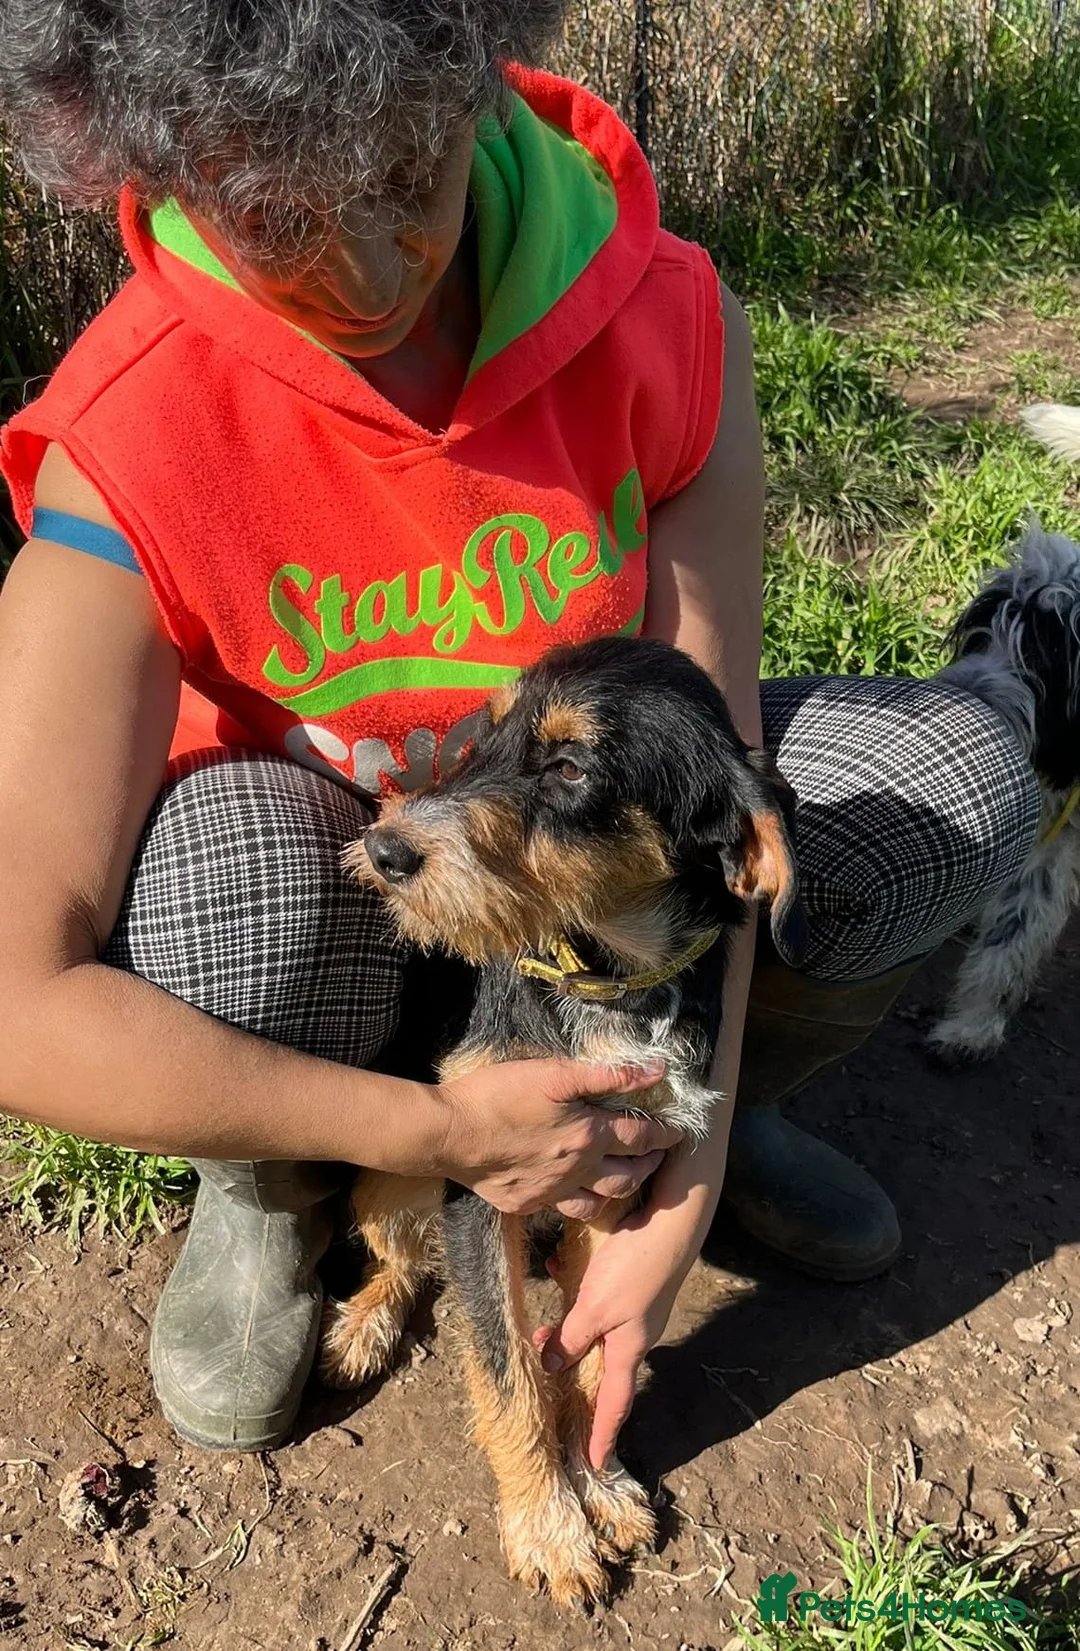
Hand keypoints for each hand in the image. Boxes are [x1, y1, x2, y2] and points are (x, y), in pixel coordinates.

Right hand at [434, 1058, 680, 1216]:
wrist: (448, 1133)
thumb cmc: (499, 1095)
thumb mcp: (555, 1072)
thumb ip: (608, 1074)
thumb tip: (656, 1070)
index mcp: (589, 1135)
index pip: (642, 1136)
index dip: (665, 1133)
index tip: (679, 1131)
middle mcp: (578, 1170)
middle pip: (629, 1175)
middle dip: (650, 1164)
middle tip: (658, 1154)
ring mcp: (551, 1193)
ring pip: (601, 1202)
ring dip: (621, 1189)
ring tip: (626, 1176)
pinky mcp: (526, 1204)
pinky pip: (563, 1209)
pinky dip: (579, 1200)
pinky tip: (576, 1190)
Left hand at [536, 1150, 718, 1467]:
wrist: (671, 1218)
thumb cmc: (635, 1265)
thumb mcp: (595, 1307)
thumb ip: (571, 1337)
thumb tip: (553, 1367)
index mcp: (629, 1348)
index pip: (614, 1403)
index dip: (602, 1434)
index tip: (593, 1464)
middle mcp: (634, 1332)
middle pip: (600, 1365)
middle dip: (573, 1373)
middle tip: (546, 1377)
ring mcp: (636, 1306)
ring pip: (595, 1327)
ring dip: (568, 1328)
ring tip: (541, 1330)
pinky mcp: (632, 1279)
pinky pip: (597, 1295)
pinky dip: (576, 1289)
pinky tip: (557, 1267)